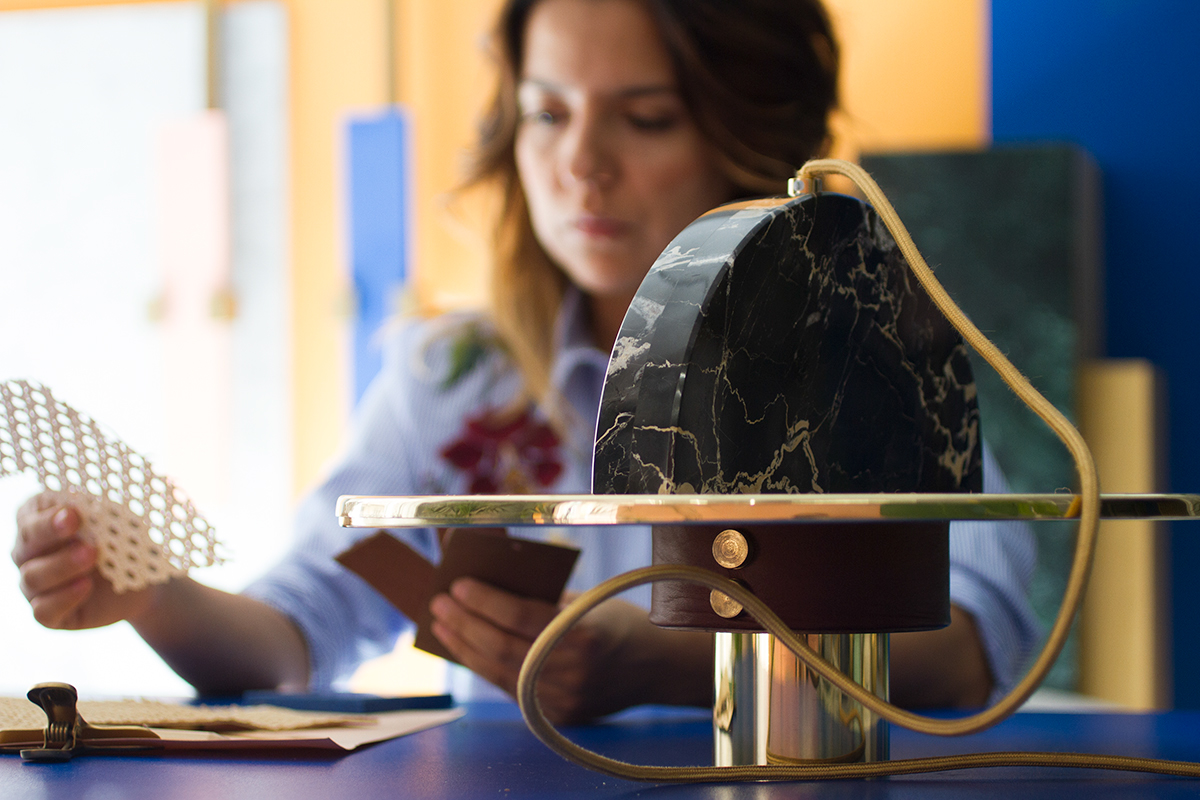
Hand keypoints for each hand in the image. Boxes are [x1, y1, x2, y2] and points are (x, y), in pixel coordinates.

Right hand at [12, 492, 157, 629]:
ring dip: (61, 565)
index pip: (29, 514)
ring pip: (32, 576)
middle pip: (26, 543)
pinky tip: (85, 586)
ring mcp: (34, 585)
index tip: (73, 511)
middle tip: (78, 527)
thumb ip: (101, 512)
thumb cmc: (120, 543)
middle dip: (50, 533)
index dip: (48, 515)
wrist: (139, 586)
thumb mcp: (117, 523)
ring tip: (92, 556)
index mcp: (39, 521)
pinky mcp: (48, 614)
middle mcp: (29, 553)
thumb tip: (94, 503)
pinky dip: (63, 597)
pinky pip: (42, 610)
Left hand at [429, 578, 711, 723]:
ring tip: (443, 624)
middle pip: (502, 648)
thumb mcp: (587, 600)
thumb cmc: (621, 622)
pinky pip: (511, 688)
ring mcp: (563, 699)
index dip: (485, 601)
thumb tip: (489, 584)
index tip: (458, 585)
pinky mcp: (556, 716)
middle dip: (464, 624)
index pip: (521, 617)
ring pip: (500, 673)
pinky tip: (467, 647)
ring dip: (465, 647)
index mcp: (585, 635)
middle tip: (440, 602)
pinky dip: (484, 666)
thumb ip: (542, 598)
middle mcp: (573, 672)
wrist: (658, 668)